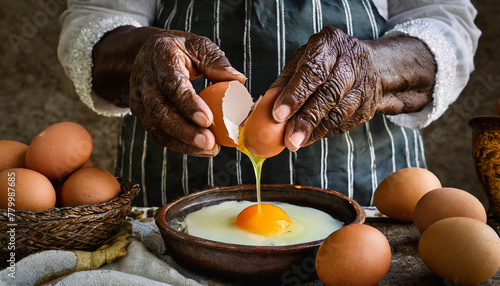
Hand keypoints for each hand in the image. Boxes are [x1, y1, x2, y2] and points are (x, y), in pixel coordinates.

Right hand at [128, 29, 245, 155]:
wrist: (148, 53)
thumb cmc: (179, 49)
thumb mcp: (198, 45)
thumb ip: (216, 62)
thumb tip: (238, 80)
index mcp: (162, 59)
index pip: (172, 85)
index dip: (188, 104)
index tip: (207, 120)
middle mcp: (146, 81)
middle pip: (160, 111)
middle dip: (185, 131)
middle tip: (209, 142)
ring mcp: (141, 100)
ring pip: (157, 127)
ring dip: (183, 142)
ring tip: (209, 148)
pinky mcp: (142, 115)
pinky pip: (158, 134)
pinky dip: (179, 144)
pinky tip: (200, 148)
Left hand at [270, 27, 435, 150]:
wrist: (373, 67)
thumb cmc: (326, 62)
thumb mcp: (304, 60)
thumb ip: (286, 80)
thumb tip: (267, 105)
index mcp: (330, 43)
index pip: (312, 70)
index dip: (295, 94)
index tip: (278, 115)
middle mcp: (351, 61)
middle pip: (329, 93)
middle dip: (307, 118)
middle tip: (289, 139)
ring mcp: (364, 84)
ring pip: (338, 112)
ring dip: (315, 130)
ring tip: (294, 143)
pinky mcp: (368, 106)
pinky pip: (343, 123)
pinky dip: (323, 132)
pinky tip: (308, 138)